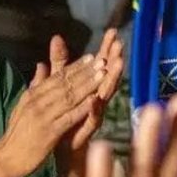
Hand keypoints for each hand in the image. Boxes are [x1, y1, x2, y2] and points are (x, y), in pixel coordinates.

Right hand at [0, 45, 110, 176]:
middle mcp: (37, 102)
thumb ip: (35, 85)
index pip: (57, 77)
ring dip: (87, 85)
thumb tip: (41, 65)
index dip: (75, 66)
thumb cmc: (17, 134)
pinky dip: (82, 108)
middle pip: (65, 83)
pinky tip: (94, 100)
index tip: (91, 57)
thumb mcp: (23, 105)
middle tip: (102, 61)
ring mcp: (43, 116)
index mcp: (32, 94)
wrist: (6, 159)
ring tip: (103, 74)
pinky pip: (69, 117)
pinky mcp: (49, 132)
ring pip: (69, 97)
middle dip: (85, 71)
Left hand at [56, 30, 125, 160]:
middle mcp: (97, 96)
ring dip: (112, 80)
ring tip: (117, 65)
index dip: (106, 47)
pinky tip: (95, 99)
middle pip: (108, 75)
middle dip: (115, 60)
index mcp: (90, 85)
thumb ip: (60, 62)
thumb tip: (56, 37)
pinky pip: (93, 118)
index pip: (100, 63)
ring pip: (105, 94)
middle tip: (120, 45)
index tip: (113, 32)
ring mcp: (95, 112)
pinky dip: (95, 109)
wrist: (59, 144)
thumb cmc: (63, 112)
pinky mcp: (87, 128)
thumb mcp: (59, 83)